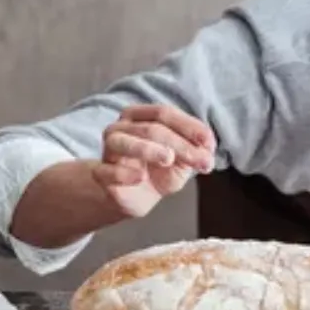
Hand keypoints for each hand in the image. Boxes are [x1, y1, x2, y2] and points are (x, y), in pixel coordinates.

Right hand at [93, 104, 216, 215]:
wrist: (138, 197)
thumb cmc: (159, 170)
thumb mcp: (183, 159)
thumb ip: (196, 151)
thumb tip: (208, 148)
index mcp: (141, 116)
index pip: (164, 113)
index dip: (188, 126)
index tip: (208, 143)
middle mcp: (121, 127)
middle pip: (151, 129)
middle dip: (181, 145)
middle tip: (202, 162)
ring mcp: (109, 149)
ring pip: (124, 142)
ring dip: (148, 149)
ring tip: (168, 159)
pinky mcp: (101, 173)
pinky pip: (107, 170)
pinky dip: (123, 173)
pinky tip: (140, 177)